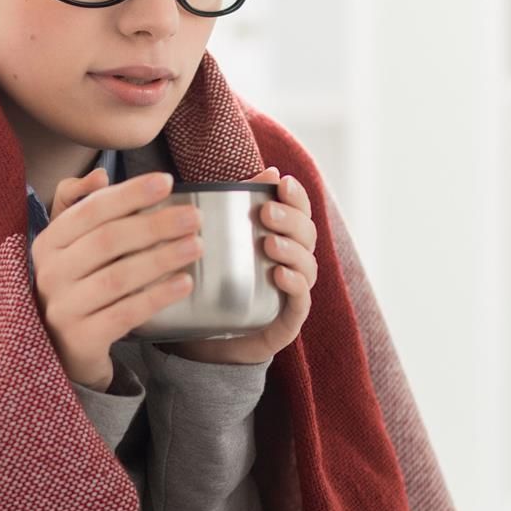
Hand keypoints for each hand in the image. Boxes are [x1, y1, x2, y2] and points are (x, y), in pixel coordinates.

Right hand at [32, 168, 203, 391]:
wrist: (62, 351)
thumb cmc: (75, 286)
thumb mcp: (69, 245)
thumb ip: (79, 205)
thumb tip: (100, 175)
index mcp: (48, 243)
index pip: (90, 210)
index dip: (130, 193)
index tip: (167, 182)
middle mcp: (50, 274)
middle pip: (107, 241)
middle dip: (155, 225)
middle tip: (194, 218)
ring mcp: (63, 309)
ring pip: (118, 277)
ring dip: (161, 259)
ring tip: (196, 247)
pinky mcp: (81, 340)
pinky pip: (124, 314)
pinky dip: (156, 297)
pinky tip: (184, 284)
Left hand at [166, 166, 317, 367]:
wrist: (202, 340)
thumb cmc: (214, 283)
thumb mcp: (219, 242)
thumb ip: (238, 206)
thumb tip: (268, 170)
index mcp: (283, 239)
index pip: (300, 212)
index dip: (297, 197)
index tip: (282, 182)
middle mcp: (294, 263)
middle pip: (307, 235)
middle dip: (290, 220)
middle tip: (266, 212)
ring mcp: (295, 292)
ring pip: (307, 265)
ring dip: (292, 250)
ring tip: (269, 243)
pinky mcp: (289, 320)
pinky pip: (300, 301)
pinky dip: (294, 285)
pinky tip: (278, 275)